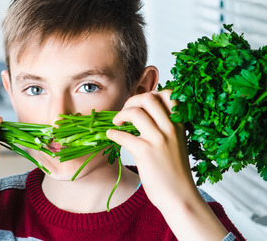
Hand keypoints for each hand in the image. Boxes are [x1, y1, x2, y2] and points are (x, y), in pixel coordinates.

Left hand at [106, 90, 227, 239]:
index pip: (169, 94)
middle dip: (131, 101)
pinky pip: (123, 135)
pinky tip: (111, 136)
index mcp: (179, 124)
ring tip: (117, 123)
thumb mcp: (177, 143)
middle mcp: (170, 128)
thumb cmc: (175, 172)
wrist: (180, 197)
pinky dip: (113, 134)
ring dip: (120, 115)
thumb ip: (166, 128)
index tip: (141, 105)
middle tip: (125, 112)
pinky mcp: (145, 152)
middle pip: (148, 98)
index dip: (151, 94)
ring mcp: (158, 139)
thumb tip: (143, 114)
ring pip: (135, 112)